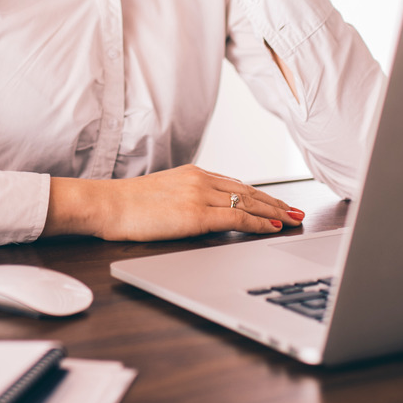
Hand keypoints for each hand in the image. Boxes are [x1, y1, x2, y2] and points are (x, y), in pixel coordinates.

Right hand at [45, 165, 305, 240]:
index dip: (259, 194)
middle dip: (275, 202)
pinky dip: (259, 223)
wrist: (106, 205)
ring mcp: (200, 196)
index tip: (275, 202)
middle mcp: (200, 180)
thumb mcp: (161, 195)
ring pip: (248, 202)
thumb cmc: (125, 205)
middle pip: (248, 190)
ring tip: (293, 219)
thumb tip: (199, 212)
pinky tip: (273, 228)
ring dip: (274, 212)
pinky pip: (237, 217)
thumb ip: (184, 199)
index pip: (235, 183)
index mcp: (192, 174)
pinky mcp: (196, 214)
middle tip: (296, 210)